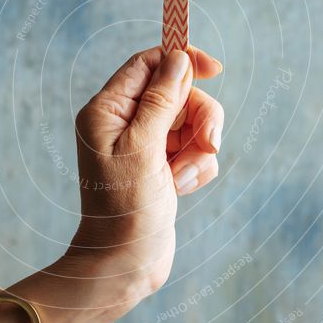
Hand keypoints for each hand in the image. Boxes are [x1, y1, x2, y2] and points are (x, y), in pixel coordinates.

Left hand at [70, 46, 223, 296]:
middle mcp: (124, 123)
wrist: (125, 263)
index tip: (214, 68)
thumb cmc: (125, 208)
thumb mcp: (143, 148)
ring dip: (198, 149)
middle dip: (199, 116)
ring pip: (190, 122)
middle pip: (176, 92)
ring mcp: (144, 145)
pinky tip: (182, 189)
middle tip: (210, 142)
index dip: (180, 60)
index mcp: (107, 110)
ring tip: (184, 178)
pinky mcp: (162, 165)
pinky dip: (196, 167)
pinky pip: (193, 149)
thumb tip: (178, 58)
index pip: (147, 64)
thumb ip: (161, 100)